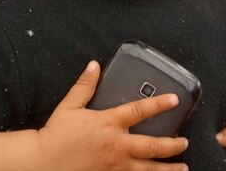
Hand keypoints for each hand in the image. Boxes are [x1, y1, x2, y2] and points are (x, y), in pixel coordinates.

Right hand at [37, 61, 188, 169]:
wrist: (42, 163)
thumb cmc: (55, 134)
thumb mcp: (69, 106)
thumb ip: (85, 86)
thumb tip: (94, 65)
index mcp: (108, 123)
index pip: (140, 110)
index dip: (159, 103)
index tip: (175, 100)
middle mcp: (117, 145)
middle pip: (153, 146)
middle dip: (172, 145)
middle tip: (184, 142)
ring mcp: (115, 166)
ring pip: (148, 169)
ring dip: (168, 169)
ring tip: (183, 169)